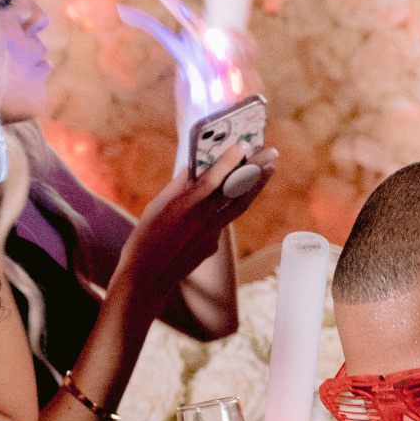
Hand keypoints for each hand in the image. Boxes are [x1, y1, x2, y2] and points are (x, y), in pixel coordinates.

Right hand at [110, 141, 277, 319]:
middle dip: (256, 169)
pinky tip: (230, 199)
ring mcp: (213, 234)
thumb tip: (193, 167)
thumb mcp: (157, 205)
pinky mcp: (213, 245)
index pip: (213, 178)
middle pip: (236, 191)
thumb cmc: (145, 236)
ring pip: (238, 206)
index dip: (229, 161)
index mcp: (186, 205)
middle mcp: (204, 219)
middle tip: (273, 152)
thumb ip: (178, 186)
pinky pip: (222, 222)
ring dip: (255, 186)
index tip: (244, 144)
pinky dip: (227, 208)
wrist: (148, 276)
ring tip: (269, 168)